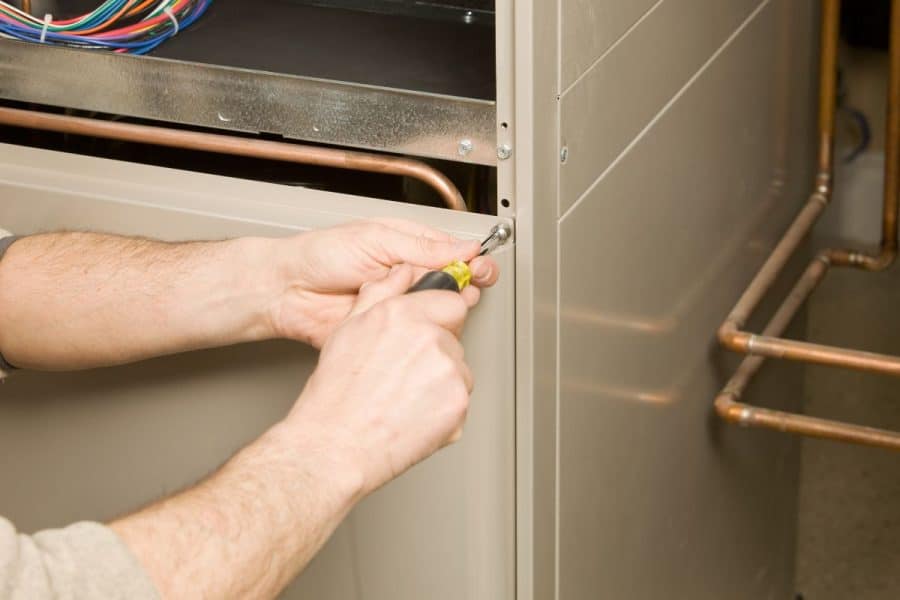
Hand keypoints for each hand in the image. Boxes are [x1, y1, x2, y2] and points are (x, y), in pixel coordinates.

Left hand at [266, 219, 498, 347]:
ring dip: (446, 308)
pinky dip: (423, 332)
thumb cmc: (322, 256)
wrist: (288, 291)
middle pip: (452, 283)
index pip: (453, 252)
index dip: (472, 261)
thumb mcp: (377, 240)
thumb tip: (463, 247)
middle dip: (466, 285)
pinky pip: (415, 334)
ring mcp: (400, 304)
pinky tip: (424, 323)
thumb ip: (422, 247)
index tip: (481, 268)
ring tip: (443, 302)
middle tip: (469, 286)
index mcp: (408, 247)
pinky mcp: (389, 330)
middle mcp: (408, 276)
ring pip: (438, 311)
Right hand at [283, 263, 474, 494]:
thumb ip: (381, 293)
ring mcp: (449, 371)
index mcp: (403, 315)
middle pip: (454, 339)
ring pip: (459, 371)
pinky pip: (460, 401)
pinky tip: (413, 415)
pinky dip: (444, 410)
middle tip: (403, 376)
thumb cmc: (336, 395)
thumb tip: (401, 273)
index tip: (428, 333)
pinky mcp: (459, 403)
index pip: (450, 302)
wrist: (335, 445)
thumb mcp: (348, 329)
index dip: (438, 319)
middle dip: (436, 354)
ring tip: (404, 399)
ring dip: (440, 383)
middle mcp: (430, 338)